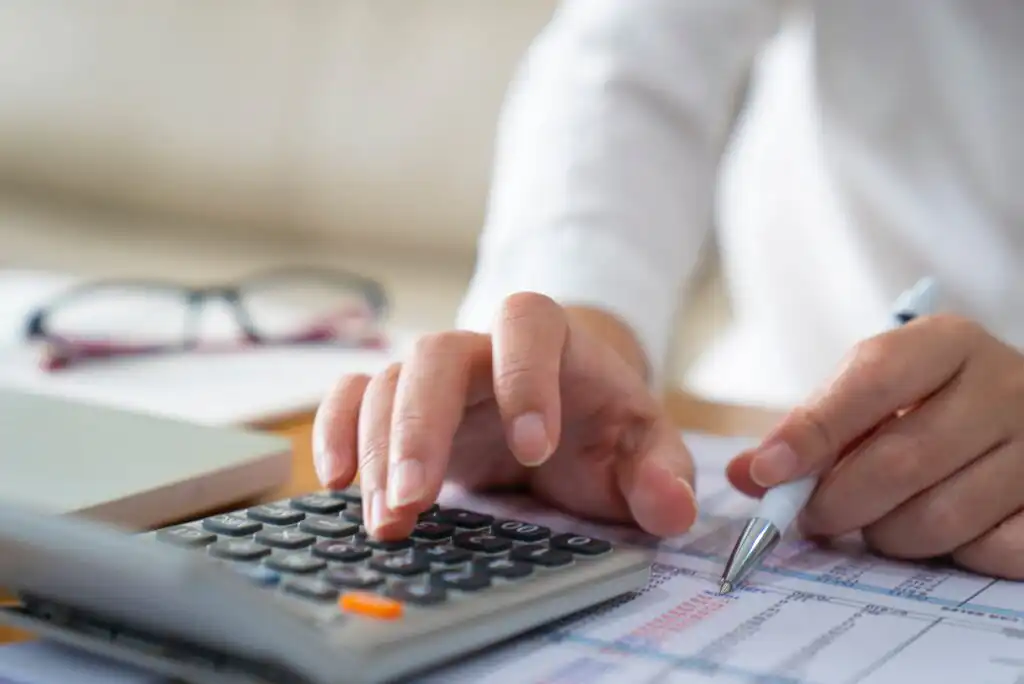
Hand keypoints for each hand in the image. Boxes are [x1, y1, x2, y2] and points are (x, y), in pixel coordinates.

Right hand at [313, 293, 696, 539]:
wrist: (565, 411)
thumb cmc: (603, 424)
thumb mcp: (646, 449)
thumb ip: (662, 475)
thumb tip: (670, 507)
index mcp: (552, 339)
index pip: (529, 324)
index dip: (525, 377)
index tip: (533, 450)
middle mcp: (482, 348)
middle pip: (435, 356)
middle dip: (420, 427)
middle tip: (415, 500)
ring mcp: (435, 375)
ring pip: (386, 382)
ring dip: (378, 450)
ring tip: (389, 520)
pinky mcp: (401, 405)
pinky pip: (351, 396)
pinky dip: (336, 430)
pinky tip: (337, 481)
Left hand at [726, 315, 1023, 578]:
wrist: (1017, 416)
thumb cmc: (926, 405)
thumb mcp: (869, 394)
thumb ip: (810, 428)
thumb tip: (745, 474)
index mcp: (948, 343)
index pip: (873, 380)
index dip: (813, 431)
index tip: (764, 472)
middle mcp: (1006, 386)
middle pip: (902, 461)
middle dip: (837, 502)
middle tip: (810, 516)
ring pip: (940, 518)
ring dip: (886, 535)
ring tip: (875, 521)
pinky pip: (989, 553)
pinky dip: (948, 556)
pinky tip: (939, 532)